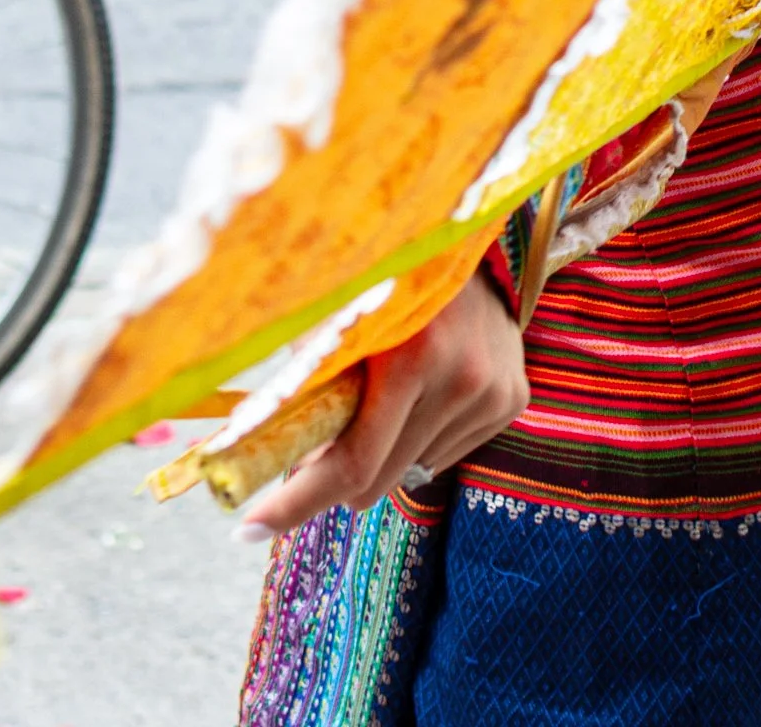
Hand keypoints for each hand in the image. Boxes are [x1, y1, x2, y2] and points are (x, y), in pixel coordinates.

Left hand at [244, 270, 527, 532]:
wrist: (470, 230)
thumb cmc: (383, 269)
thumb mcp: (335, 310)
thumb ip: (309, 374)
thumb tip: (262, 444)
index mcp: (409, 355)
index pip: (352, 463)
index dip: (296, 504)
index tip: (248, 531)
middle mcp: (459, 379)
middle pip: (380, 479)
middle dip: (335, 478)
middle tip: (310, 449)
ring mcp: (492, 392)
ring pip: (412, 469)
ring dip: (382, 452)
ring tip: (379, 395)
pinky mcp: (512, 398)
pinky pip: (445, 452)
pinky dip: (417, 437)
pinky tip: (419, 388)